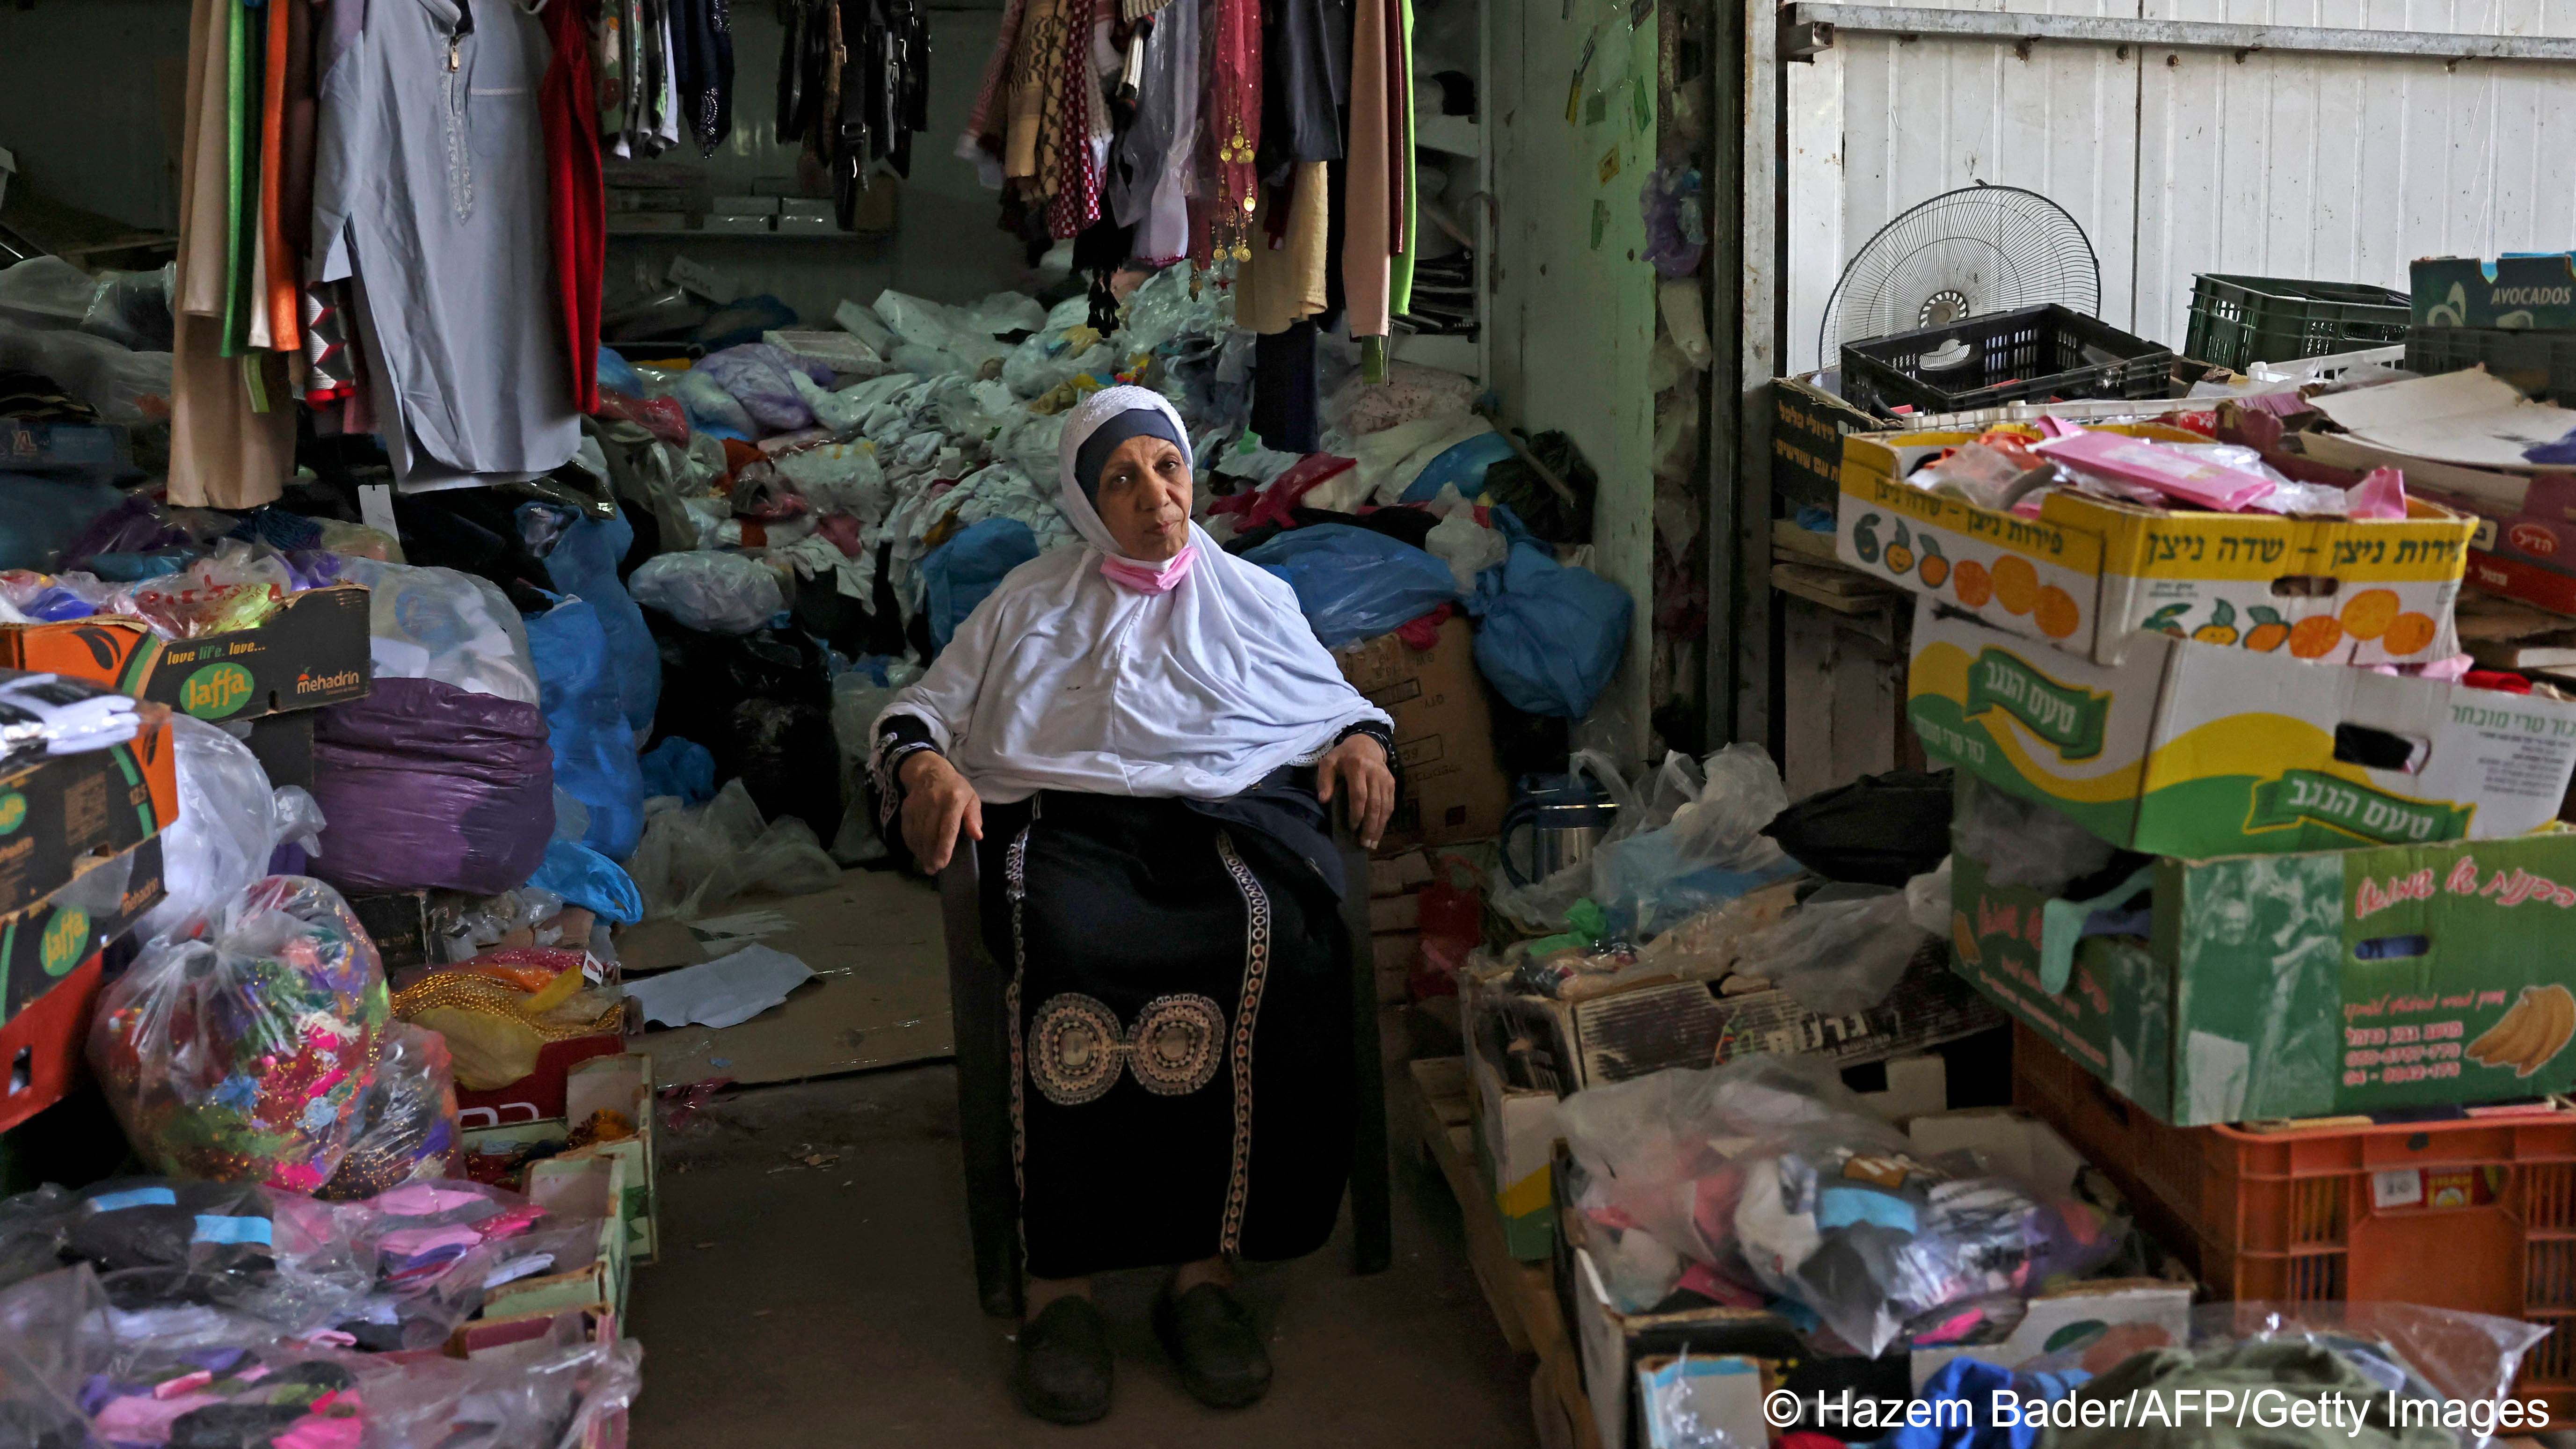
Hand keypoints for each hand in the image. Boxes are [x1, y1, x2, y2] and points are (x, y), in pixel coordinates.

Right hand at [898, 752, 983, 873]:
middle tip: (933, 869)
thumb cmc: (956, 788)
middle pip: (930, 835)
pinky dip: (912, 844)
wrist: (929, 771)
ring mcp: (918, 805)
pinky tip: (917, 852)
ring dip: (921, 852)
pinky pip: (907, 830)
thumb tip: (977, 836)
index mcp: (954, 801)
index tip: (942, 863)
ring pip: (918, 835)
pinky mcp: (907, 808)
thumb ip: (974, 817)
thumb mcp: (971, 798)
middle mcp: (934, 803)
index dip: (944, 848)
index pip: (948, 828)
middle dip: (931, 855)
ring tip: (926, 865)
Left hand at [1316, 734, 1395, 849]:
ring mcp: (1385, 778)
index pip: (1359, 795)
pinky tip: (1379, 830)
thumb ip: (1324, 780)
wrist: (1365, 743)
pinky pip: (1390, 803)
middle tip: (1365, 843)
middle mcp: (1374, 773)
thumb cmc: (1343, 756)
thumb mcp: (1329, 762)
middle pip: (1375, 804)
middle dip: (1370, 826)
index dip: (1357, 814)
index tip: (1351, 828)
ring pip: (1385, 806)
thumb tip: (1323, 800)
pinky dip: (1385, 819)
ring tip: (1373, 843)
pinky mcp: (1391, 782)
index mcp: (1357, 767)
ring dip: (1379, 826)